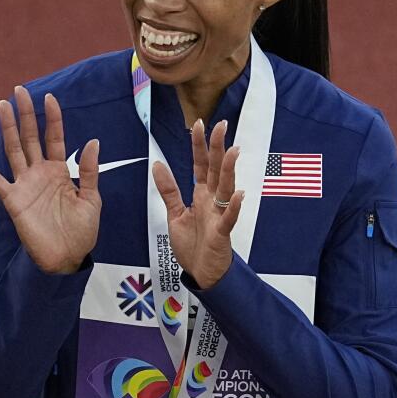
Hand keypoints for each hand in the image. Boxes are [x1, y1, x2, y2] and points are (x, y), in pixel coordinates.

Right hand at [0, 86, 100, 274]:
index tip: (50, 97)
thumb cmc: (81, 232)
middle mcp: (40, 174)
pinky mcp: (13, 200)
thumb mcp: (92, 200)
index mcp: (60, 172)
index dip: (52, 118)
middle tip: (20, 90)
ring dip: (7, 128)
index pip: (54, 138)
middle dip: (26, 114)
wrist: (66, 259)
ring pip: (13, 150)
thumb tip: (93, 141)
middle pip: (30, 137)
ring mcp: (25, 185)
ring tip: (2, 105)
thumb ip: (90, 171)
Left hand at [153, 119, 244, 290]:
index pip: (200, 165)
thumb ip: (169, 190)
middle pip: (216, 170)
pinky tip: (239, 195)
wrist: (202, 273)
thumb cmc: (192, 245)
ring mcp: (219, 216)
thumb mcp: (175, 214)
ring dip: (229, 171)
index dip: (199, 145)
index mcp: (201, 195)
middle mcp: (212, 202)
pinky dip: (233, 208)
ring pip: (226, 189)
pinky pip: (228, 219)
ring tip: (232, 152)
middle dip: (217, 148)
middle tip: (221, 125)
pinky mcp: (221, 234)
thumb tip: (158, 164)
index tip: (198, 124)